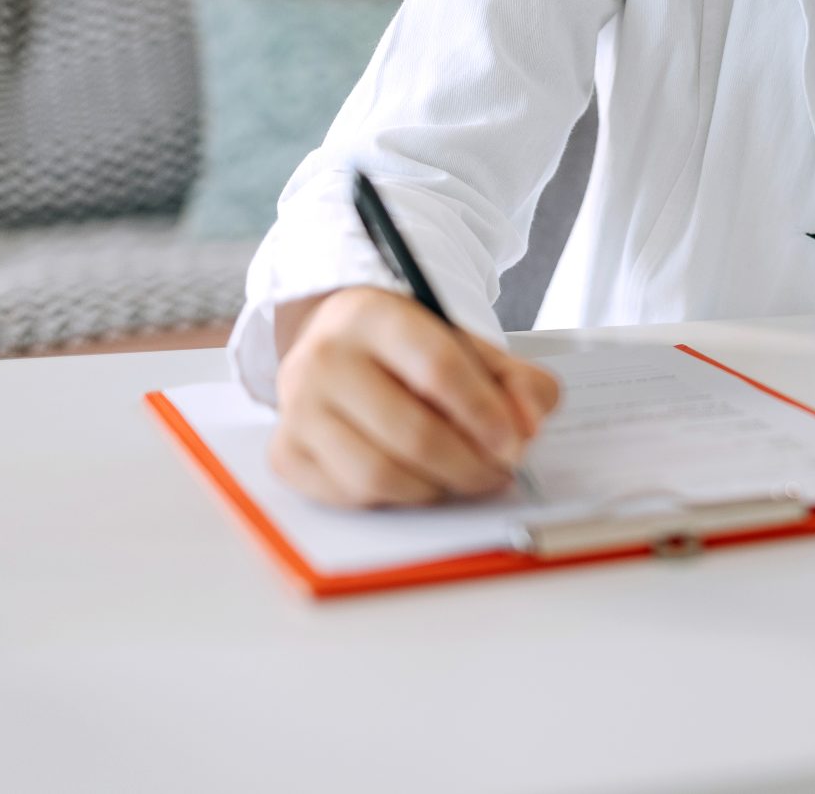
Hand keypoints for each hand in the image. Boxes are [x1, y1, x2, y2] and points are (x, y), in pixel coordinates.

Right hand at [267, 287, 560, 507]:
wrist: (342, 349)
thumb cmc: (413, 353)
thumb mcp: (470, 348)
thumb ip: (517, 381)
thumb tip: (528, 427)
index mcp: (373, 316)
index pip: (438, 369)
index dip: (485, 414)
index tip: (515, 444)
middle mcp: (324, 358)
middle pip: (411, 431)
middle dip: (469, 464)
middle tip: (498, 471)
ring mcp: (297, 409)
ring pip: (379, 474)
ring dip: (436, 488)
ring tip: (463, 477)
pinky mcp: (286, 453)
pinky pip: (351, 497)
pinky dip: (396, 498)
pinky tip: (418, 479)